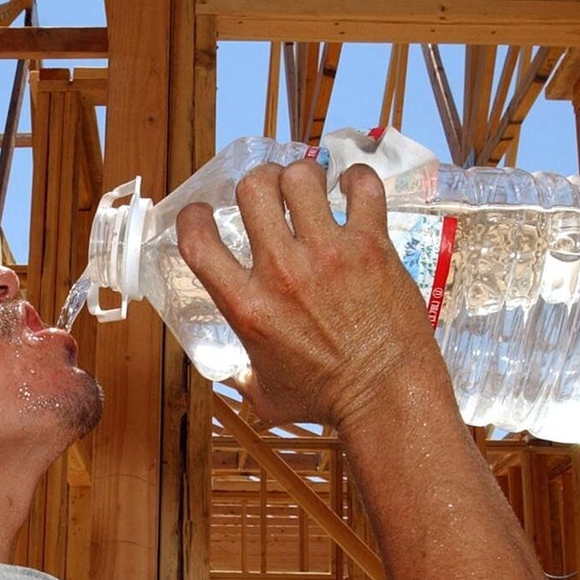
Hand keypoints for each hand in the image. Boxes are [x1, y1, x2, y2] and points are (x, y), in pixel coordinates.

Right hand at [176, 160, 443, 428]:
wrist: (386, 398)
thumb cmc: (326, 402)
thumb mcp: (264, 396)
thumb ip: (241, 378)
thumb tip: (232, 373)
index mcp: (247, 307)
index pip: (197, 240)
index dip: (193, 216)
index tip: (204, 214)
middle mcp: (282, 272)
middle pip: (253, 188)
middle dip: (258, 182)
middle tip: (271, 194)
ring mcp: (328, 254)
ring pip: (302, 176)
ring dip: (303, 177)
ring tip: (311, 190)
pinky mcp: (371, 246)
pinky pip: (362, 187)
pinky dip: (355, 180)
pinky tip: (352, 189)